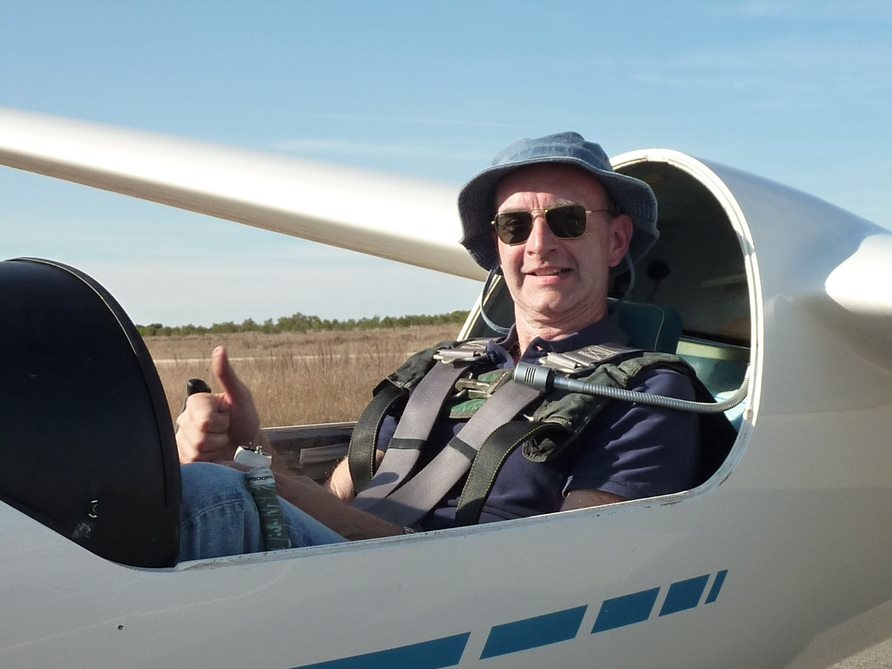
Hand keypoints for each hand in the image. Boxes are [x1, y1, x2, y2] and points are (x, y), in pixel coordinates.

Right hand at [175, 346, 260, 462]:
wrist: (247, 448)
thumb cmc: (244, 420)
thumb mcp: (240, 396)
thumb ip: (227, 375)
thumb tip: (220, 349)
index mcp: (195, 402)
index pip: (203, 420)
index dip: (221, 422)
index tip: (227, 417)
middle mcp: (183, 419)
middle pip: (198, 437)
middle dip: (219, 437)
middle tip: (225, 432)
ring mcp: (180, 440)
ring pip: (195, 451)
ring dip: (215, 450)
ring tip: (220, 443)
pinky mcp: (182, 458)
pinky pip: (192, 463)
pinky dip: (209, 461)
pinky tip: (213, 455)